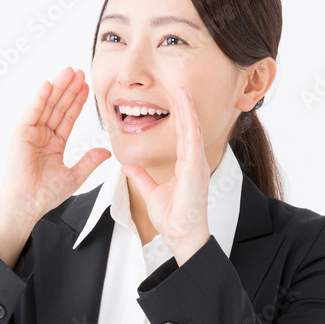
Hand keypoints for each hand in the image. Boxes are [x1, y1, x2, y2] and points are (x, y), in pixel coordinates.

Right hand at [0, 66, 111, 227]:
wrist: (28, 203)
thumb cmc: (45, 194)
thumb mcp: (75, 176)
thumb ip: (89, 161)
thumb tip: (106, 151)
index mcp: (54, 143)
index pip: (69, 117)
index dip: (78, 102)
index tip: (88, 87)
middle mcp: (42, 135)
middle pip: (59, 106)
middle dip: (70, 89)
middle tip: (81, 72)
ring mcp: (31, 133)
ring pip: (48, 105)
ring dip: (58, 88)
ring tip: (69, 72)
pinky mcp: (21, 133)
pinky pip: (33, 112)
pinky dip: (40, 97)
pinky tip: (49, 84)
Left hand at [119, 85, 209, 262]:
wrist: (181, 235)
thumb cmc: (173, 218)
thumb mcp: (152, 192)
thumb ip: (142, 177)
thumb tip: (128, 166)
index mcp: (186, 167)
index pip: (182, 136)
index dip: (180, 118)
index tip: (177, 101)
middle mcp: (193, 163)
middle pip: (189, 129)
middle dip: (185, 108)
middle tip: (182, 88)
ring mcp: (196, 166)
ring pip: (193, 132)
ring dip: (189, 111)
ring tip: (185, 92)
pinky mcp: (196, 171)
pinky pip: (193, 143)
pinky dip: (191, 126)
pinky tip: (188, 112)